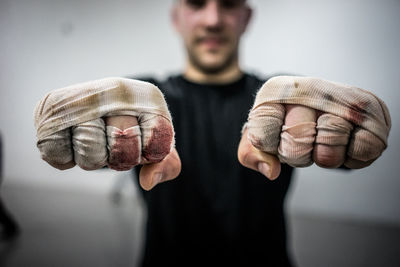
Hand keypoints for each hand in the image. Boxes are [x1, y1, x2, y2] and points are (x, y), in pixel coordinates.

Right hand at [34, 77, 180, 189]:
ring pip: (91, 153)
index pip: (156, 142)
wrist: (101, 105)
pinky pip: (58, 154)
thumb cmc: (134, 128)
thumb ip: (167, 165)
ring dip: (93, 158)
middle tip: (115, 143)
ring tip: (94, 142)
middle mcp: (116, 90)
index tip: (144, 144)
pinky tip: (73, 142)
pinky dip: (66, 158)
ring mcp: (84, 96)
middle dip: (121, 157)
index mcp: (149, 96)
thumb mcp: (157, 144)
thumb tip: (147, 182)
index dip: (149, 154)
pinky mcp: (51, 107)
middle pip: (123, 148)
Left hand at [238, 76, 390, 178]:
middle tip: (305, 139)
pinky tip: (346, 143)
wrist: (316, 105)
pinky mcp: (371, 109)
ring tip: (325, 139)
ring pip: (330, 150)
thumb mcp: (260, 134)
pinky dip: (354, 155)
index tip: (277, 136)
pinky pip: (365, 147)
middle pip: (296, 145)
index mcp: (276, 91)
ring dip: (326, 155)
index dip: (271, 146)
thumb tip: (271, 171)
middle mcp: (309, 89)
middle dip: (298, 153)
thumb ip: (251, 153)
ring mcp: (341, 97)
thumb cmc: (285, 122)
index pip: (263, 135)